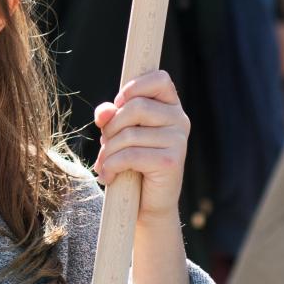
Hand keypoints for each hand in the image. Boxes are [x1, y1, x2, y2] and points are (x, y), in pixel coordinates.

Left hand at [92, 69, 189, 220]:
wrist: (147, 204)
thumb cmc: (133, 163)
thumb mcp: (119, 133)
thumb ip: (111, 116)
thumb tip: (104, 112)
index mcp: (170, 106)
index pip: (160, 78)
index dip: (135, 86)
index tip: (119, 103)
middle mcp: (180, 119)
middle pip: (136, 107)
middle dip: (111, 127)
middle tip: (105, 145)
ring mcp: (179, 140)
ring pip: (129, 134)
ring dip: (108, 151)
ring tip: (104, 164)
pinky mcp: (171, 161)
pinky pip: (131, 155)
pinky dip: (112, 166)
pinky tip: (108, 176)